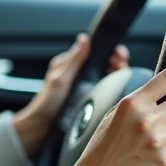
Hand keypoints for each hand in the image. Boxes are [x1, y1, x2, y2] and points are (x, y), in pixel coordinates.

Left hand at [13, 35, 129, 154]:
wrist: (42, 127)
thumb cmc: (46, 103)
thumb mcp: (60, 78)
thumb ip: (74, 60)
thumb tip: (84, 39)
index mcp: (68, 64)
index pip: (92, 51)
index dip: (107, 51)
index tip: (118, 53)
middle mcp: (77, 73)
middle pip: (102, 63)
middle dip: (115, 61)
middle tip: (122, 63)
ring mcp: (83, 86)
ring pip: (105, 75)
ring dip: (116, 73)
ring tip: (123, 74)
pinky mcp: (87, 98)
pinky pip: (103, 89)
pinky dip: (113, 86)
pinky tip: (119, 89)